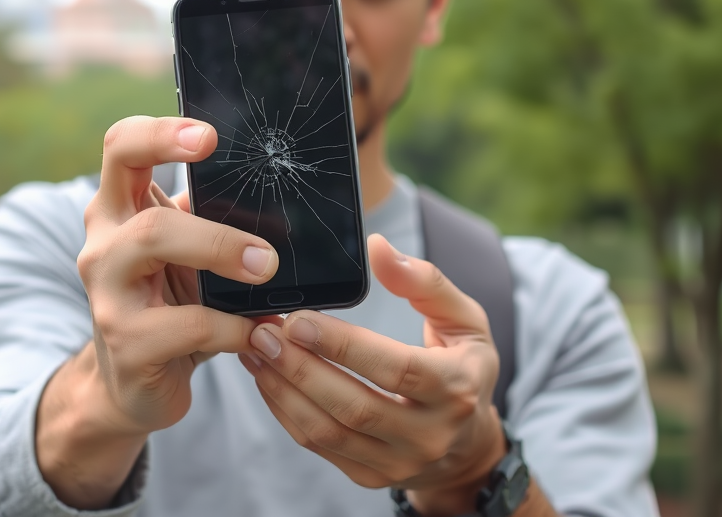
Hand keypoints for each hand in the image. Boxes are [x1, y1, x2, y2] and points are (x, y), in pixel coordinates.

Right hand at [36, 115, 278, 507]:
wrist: (133, 383)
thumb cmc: (170, 304)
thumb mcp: (188, 253)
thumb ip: (214, 218)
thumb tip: (283, 188)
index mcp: (120, 208)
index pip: (123, 146)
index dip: (162, 133)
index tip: (210, 136)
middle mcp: (104, 241)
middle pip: (140, 198)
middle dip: (212, 223)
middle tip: (266, 249)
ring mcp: (107, 293)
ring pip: (151, 242)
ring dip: (219, 252)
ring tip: (264, 272)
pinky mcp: (125, 343)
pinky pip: (186, 326)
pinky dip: (233, 328)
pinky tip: (259, 332)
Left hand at [240, 233, 505, 514]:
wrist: (467, 442)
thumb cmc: (462, 364)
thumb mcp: (463, 319)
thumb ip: (424, 281)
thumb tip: (378, 248)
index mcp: (457, 388)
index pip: (395, 368)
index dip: (342, 345)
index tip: (299, 319)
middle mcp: (430, 434)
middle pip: (354, 406)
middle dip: (300, 367)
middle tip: (263, 332)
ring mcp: (398, 462)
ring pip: (328, 431)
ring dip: (283, 389)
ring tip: (255, 350)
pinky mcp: (369, 475)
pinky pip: (318, 445)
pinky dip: (285, 410)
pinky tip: (266, 376)